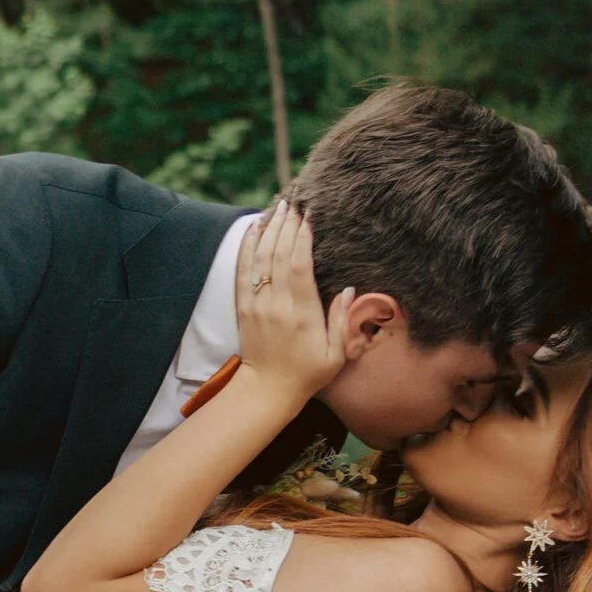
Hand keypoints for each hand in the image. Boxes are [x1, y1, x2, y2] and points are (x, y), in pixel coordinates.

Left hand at [234, 203, 352, 410]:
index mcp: (301, 314)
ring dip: (269, 229)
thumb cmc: (307, 373)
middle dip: (287, 225)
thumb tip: (348, 289)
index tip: (309, 216)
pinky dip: (247, 246)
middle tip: (295, 202)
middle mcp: (276, 305)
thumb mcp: (336, 354)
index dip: (302, 238)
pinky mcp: (244, 307)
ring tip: (279, 206)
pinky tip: (255, 227)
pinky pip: (243, 270)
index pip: (299, 266)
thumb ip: (341, 320)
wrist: (267, 390)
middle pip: (279, 255)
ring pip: (260, 258)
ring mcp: (256, 305)